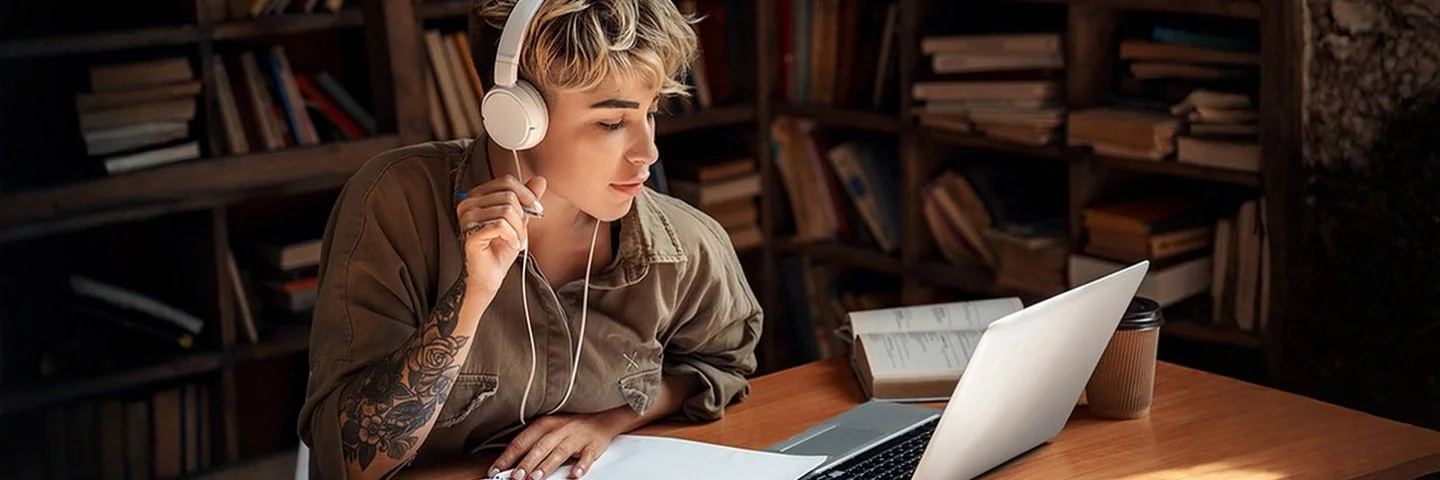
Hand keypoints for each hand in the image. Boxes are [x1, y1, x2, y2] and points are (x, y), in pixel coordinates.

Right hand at [455, 174, 546, 291]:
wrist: (490, 275)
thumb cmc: (500, 248)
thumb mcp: (519, 219)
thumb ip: (526, 199)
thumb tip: (540, 180)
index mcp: (477, 196)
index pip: (506, 182)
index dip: (526, 194)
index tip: (535, 209)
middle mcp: (468, 203)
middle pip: (509, 196)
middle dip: (522, 217)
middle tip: (520, 233)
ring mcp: (467, 218)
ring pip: (507, 211)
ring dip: (519, 230)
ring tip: (515, 241)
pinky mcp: (470, 233)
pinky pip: (501, 226)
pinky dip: (513, 237)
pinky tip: (511, 244)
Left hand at [488, 413, 620, 478]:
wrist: (601, 419)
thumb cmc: (570, 427)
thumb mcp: (548, 430)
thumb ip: (531, 445)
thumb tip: (510, 463)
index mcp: (545, 424)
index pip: (522, 441)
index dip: (508, 456)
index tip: (496, 469)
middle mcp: (559, 429)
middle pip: (540, 447)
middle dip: (527, 462)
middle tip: (516, 476)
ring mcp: (576, 436)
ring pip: (560, 451)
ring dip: (547, 465)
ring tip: (537, 477)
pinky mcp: (593, 444)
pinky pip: (587, 456)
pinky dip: (582, 465)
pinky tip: (575, 474)